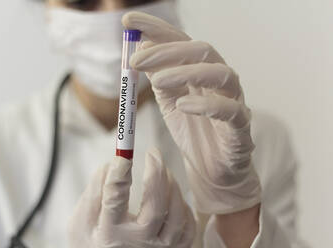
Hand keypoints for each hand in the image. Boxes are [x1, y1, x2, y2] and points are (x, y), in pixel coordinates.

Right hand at [68, 148, 194, 247]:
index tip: (123, 154)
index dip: (119, 174)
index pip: (114, 199)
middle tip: (152, 152)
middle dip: (156, 175)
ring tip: (162, 171)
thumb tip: (113, 164)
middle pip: (155, 210)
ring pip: (176, 217)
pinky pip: (187, 227)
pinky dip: (183, 207)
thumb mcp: (81, 220)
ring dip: (172, 187)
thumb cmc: (92, 239)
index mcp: (109, 233)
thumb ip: (94, 191)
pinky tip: (172, 195)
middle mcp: (135, 243)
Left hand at [123, 12, 260, 214]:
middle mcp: (219, 81)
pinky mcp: (241, 128)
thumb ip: (159, 76)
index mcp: (200, 72)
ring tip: (157, 81)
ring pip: (220, 74)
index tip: (128, 20)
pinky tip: (182, 105)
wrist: (212, 170)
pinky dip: (206, 105)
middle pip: (201, 52)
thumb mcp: (169, 101)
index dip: (156, 29)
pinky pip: (230, 111)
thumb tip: (141, 48)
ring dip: (186, 72)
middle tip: (137, 60)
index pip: (181, 42)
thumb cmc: (193, 132)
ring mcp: (233, 101)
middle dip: (167, 51)